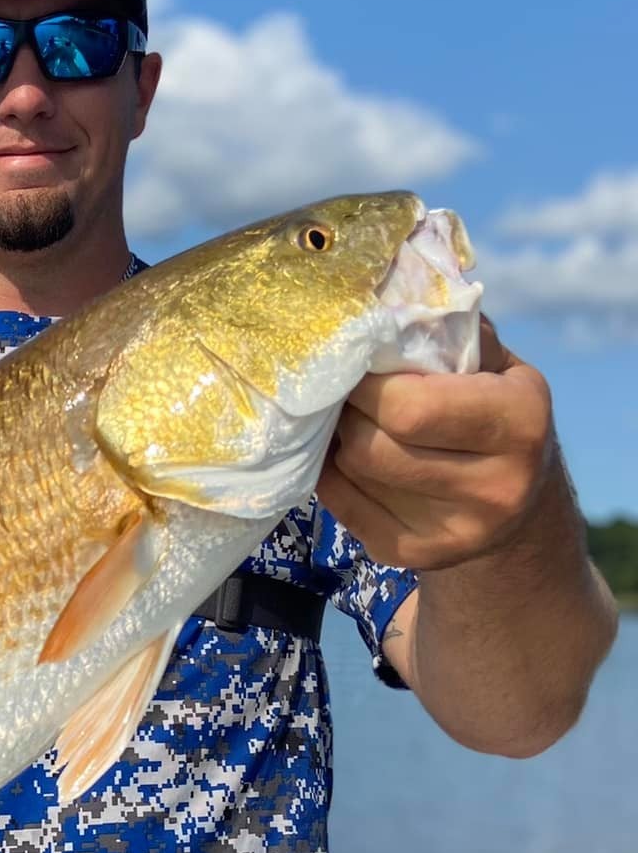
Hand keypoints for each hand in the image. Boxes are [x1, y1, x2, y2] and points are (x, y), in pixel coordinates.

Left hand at [318, 317, 557, 571]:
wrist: (517, 505)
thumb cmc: (493, 411)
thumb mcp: (496, 365)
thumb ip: (449, 331)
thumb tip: (381, 296)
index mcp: (519, 422)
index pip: (409, 406)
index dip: (368, 382)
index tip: (357, 362)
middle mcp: (496, 486)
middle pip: (372, 445)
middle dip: (347, 410)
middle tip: (343, 389)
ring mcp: (455, 532)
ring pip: (352, 472)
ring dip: (337, 438)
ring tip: (349, 417)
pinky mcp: (413, 556)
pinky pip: (342, 504)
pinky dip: (332, 473)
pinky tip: (349, 454)